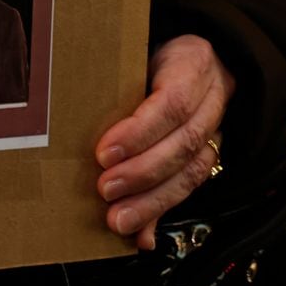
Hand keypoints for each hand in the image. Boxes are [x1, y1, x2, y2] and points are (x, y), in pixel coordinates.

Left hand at [95, 35, 233, 249]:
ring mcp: (217, 125)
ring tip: (119, 220)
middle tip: (106, 190)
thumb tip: (69, 114)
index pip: (173, 101)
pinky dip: (162, 214)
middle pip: (184, 142)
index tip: (103, 152)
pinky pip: (190, 187)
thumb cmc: (145, 50)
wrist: (185, 53)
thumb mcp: (130, 51)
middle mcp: (212, 94)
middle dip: (142, 172)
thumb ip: (114, 82)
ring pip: (193, 170)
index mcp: (193, 61)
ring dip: (153, 201)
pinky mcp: (211, 151)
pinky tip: (142, 236)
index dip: (139, 131)